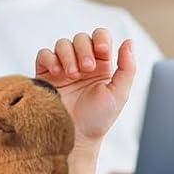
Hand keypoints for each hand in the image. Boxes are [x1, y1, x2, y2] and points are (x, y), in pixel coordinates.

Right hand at [35, 27, 137, 154]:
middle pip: (81, 38)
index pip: (100, 37)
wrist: (75, 136)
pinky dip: (50, 59)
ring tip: (72, 75)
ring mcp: (62, 68)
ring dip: (68, 55)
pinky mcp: (46, 75)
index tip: (102, 51)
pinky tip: (58, 73)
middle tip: (87, 69)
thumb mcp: (119, 93)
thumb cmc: (98, 119)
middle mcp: (81, 63)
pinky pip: (44, 55)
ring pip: (62, 43)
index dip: (100, 38)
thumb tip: (129, 41)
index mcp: (101, 65)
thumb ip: (127, 67)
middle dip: (84, 50)